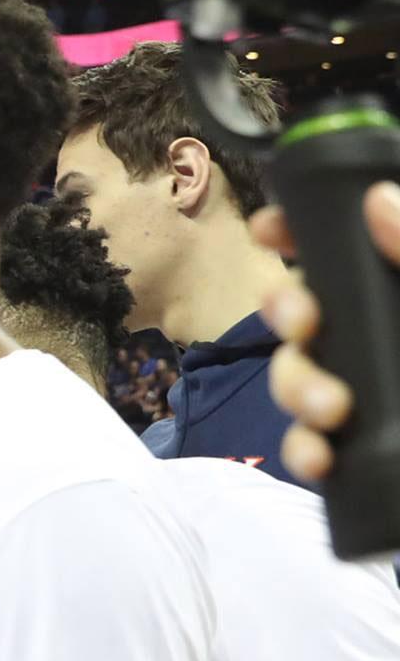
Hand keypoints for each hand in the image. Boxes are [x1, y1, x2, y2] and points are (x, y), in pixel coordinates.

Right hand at [257, 184, 399, 480]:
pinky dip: (304, 449)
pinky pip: (316, 444)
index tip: (273, 229)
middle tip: (306, 325)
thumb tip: (379, 202)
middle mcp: (399, 336)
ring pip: (303, 374)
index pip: (358, 249)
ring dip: (296, 386)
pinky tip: (319, 458)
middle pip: (316, 305)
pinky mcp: (376, 457)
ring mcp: (388, 399)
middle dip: (289, 311)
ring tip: (331, 411)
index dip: (307, 231)